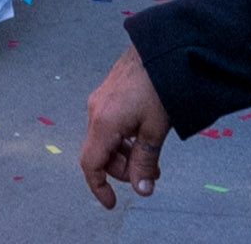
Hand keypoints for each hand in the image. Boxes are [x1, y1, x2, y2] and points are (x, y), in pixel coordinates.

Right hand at [78, 47, 172, 207]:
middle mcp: (95, 112)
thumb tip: (142, 190)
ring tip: (153, 156)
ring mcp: (100, 100)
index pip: (91, 164)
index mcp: (103, 123)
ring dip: (126, 153)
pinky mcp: (109, 91)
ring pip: (107, 138)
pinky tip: (144, 134)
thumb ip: (145, 161)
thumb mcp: (154, 129)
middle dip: (123, 169)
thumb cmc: (158, 88)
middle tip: (152, 172)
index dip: (99, 187)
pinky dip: (124, 137)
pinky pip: (110, 123)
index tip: (112, 203)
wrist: (159, 48)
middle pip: (101, 153)